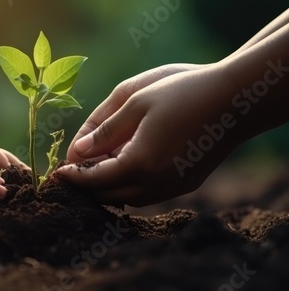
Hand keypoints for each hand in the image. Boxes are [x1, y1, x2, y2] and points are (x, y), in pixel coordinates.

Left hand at [57, 63, 241, 205]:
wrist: (234, 99)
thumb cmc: (182, 92)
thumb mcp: (135, 101)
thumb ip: (103, 130)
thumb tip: (77, 153)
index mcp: (139, 163)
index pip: (93, 180)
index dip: (72, 177)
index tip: (56, 173)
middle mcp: (155, 184)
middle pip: (107, 196)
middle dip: (85, 187)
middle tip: (70, 172)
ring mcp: (173, 188)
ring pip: (126, 199)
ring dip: (105, 188)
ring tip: (92, 168)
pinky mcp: (185, 185)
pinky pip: (146, 195)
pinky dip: (126, 187)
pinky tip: (121, 168)